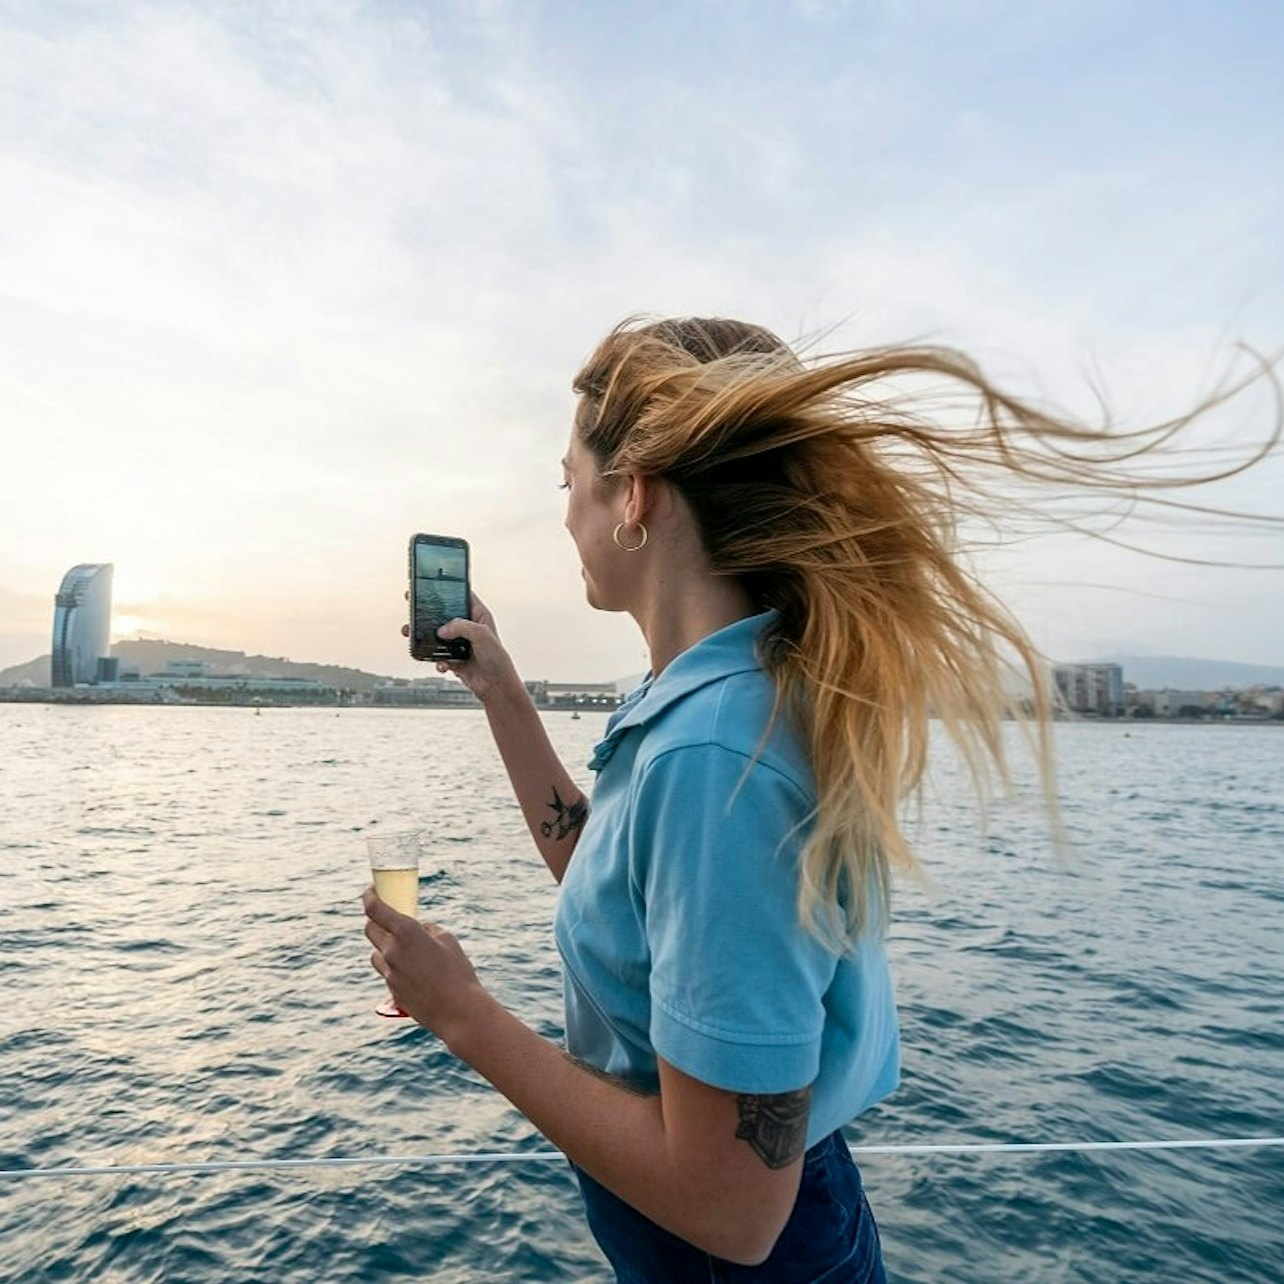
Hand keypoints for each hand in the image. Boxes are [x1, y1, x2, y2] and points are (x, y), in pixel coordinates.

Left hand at [363, 887, 491, 1046]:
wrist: (457, 1011)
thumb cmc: (457, 972)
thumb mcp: (448, 940)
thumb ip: (427, 930)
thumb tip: (420, 930)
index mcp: (405, 932)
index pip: (375, 908)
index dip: (369, 896)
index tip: (370, 891)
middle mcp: (392, 950)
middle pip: (370, 929)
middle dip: (375, 921)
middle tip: (387, 919)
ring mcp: (389, 973)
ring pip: (376, 953)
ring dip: (384, 946)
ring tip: (404, 949)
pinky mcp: (391, 991)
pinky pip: (386, 972)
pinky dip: (394, 966)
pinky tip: (413, 972)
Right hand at [401, 591, 519, 703]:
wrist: (496, 686)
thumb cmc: (496, 658)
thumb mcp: (481, 634)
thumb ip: (461, 626)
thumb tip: (441, 630)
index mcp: (478, 615)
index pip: (462, 596)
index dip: (448, 590)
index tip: (430, 585)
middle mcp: (469, 627)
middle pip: (444, 616)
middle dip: (428, 614)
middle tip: (413, 609)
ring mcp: (460, 643)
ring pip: (437, 636)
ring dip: (424, 638)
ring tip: (410, 635)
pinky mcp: (455, 659)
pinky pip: (439, 657)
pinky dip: (437, 661)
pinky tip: (442, 666)